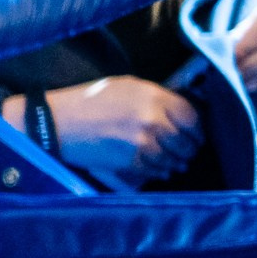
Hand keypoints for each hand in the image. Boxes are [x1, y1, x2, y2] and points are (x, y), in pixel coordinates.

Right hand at [23, 77, 201, 181]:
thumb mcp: (127, 86)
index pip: (191, 116)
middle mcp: (152, 119)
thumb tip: (177, 110)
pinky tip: (162, 170)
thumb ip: (155, 96)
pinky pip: (155, 170)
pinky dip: (161, 171)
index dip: (197, 128)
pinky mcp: (130, 161)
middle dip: (190, 148)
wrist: (58, 122)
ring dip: (178, 162)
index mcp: (154, 97)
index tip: (197, 134)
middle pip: (185, 140)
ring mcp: (142, 142)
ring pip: (173, 158)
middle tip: (190, 151)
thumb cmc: (91, 100)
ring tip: (179, 162)